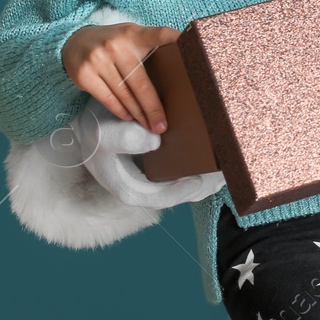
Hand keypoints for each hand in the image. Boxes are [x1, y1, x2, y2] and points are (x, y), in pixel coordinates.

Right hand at [60, 100, 224, 207]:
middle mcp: (144, 189)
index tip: (204, 179)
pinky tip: (219, 157)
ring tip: (231, 166)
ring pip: (187, 185)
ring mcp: (154, 180)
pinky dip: (202, 168)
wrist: (88, 121)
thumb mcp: (102, 132)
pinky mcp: (161, 170)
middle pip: (181, 194)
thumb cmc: (94, 129)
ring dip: (209, 178)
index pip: (163, 198)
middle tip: (229, 172)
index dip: (186, 190)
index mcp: (130, 189)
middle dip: (206, 185)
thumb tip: (155, 141)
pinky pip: (185, 173)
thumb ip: (123, 138)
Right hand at [61, 23, 179, 133]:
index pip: (158, 35)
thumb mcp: (132, 34)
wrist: (73, 41)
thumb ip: (152, 42)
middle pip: (141, 83)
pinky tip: (130, 117)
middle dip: (153, 108)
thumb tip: (183, 60)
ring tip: (150, 125)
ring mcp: (98, 61)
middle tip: (162, 125)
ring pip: (125, 95)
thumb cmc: (114, 42)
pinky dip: (121, 110)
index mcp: (134, 34)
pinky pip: (108, 99)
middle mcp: (116, 47)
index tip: (192, 47)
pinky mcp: (85, 76)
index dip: (175, 40)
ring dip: (139, 114)